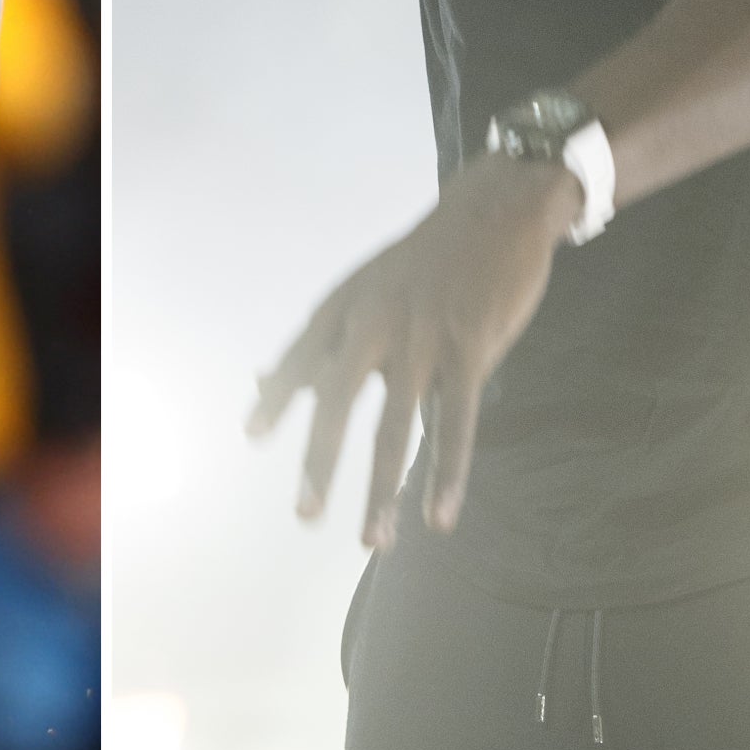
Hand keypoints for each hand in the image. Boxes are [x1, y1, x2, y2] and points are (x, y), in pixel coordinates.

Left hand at [247, 154, 578, 547]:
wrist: (496, 211)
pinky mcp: (470, 352)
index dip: (277, 395)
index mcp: (348, 304)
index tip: (253, 435)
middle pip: (339, 401)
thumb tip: (268, 380)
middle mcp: (377, 322)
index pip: (302, 355)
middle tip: (306, 514)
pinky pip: (456, 425)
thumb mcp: (368, 284)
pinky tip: (440, 515)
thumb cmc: (427, 259)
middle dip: (320, 461)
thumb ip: (328, 336)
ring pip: (397, 427)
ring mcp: (424, 339)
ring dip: (383, 490)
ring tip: (372, 538)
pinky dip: (448, 474)